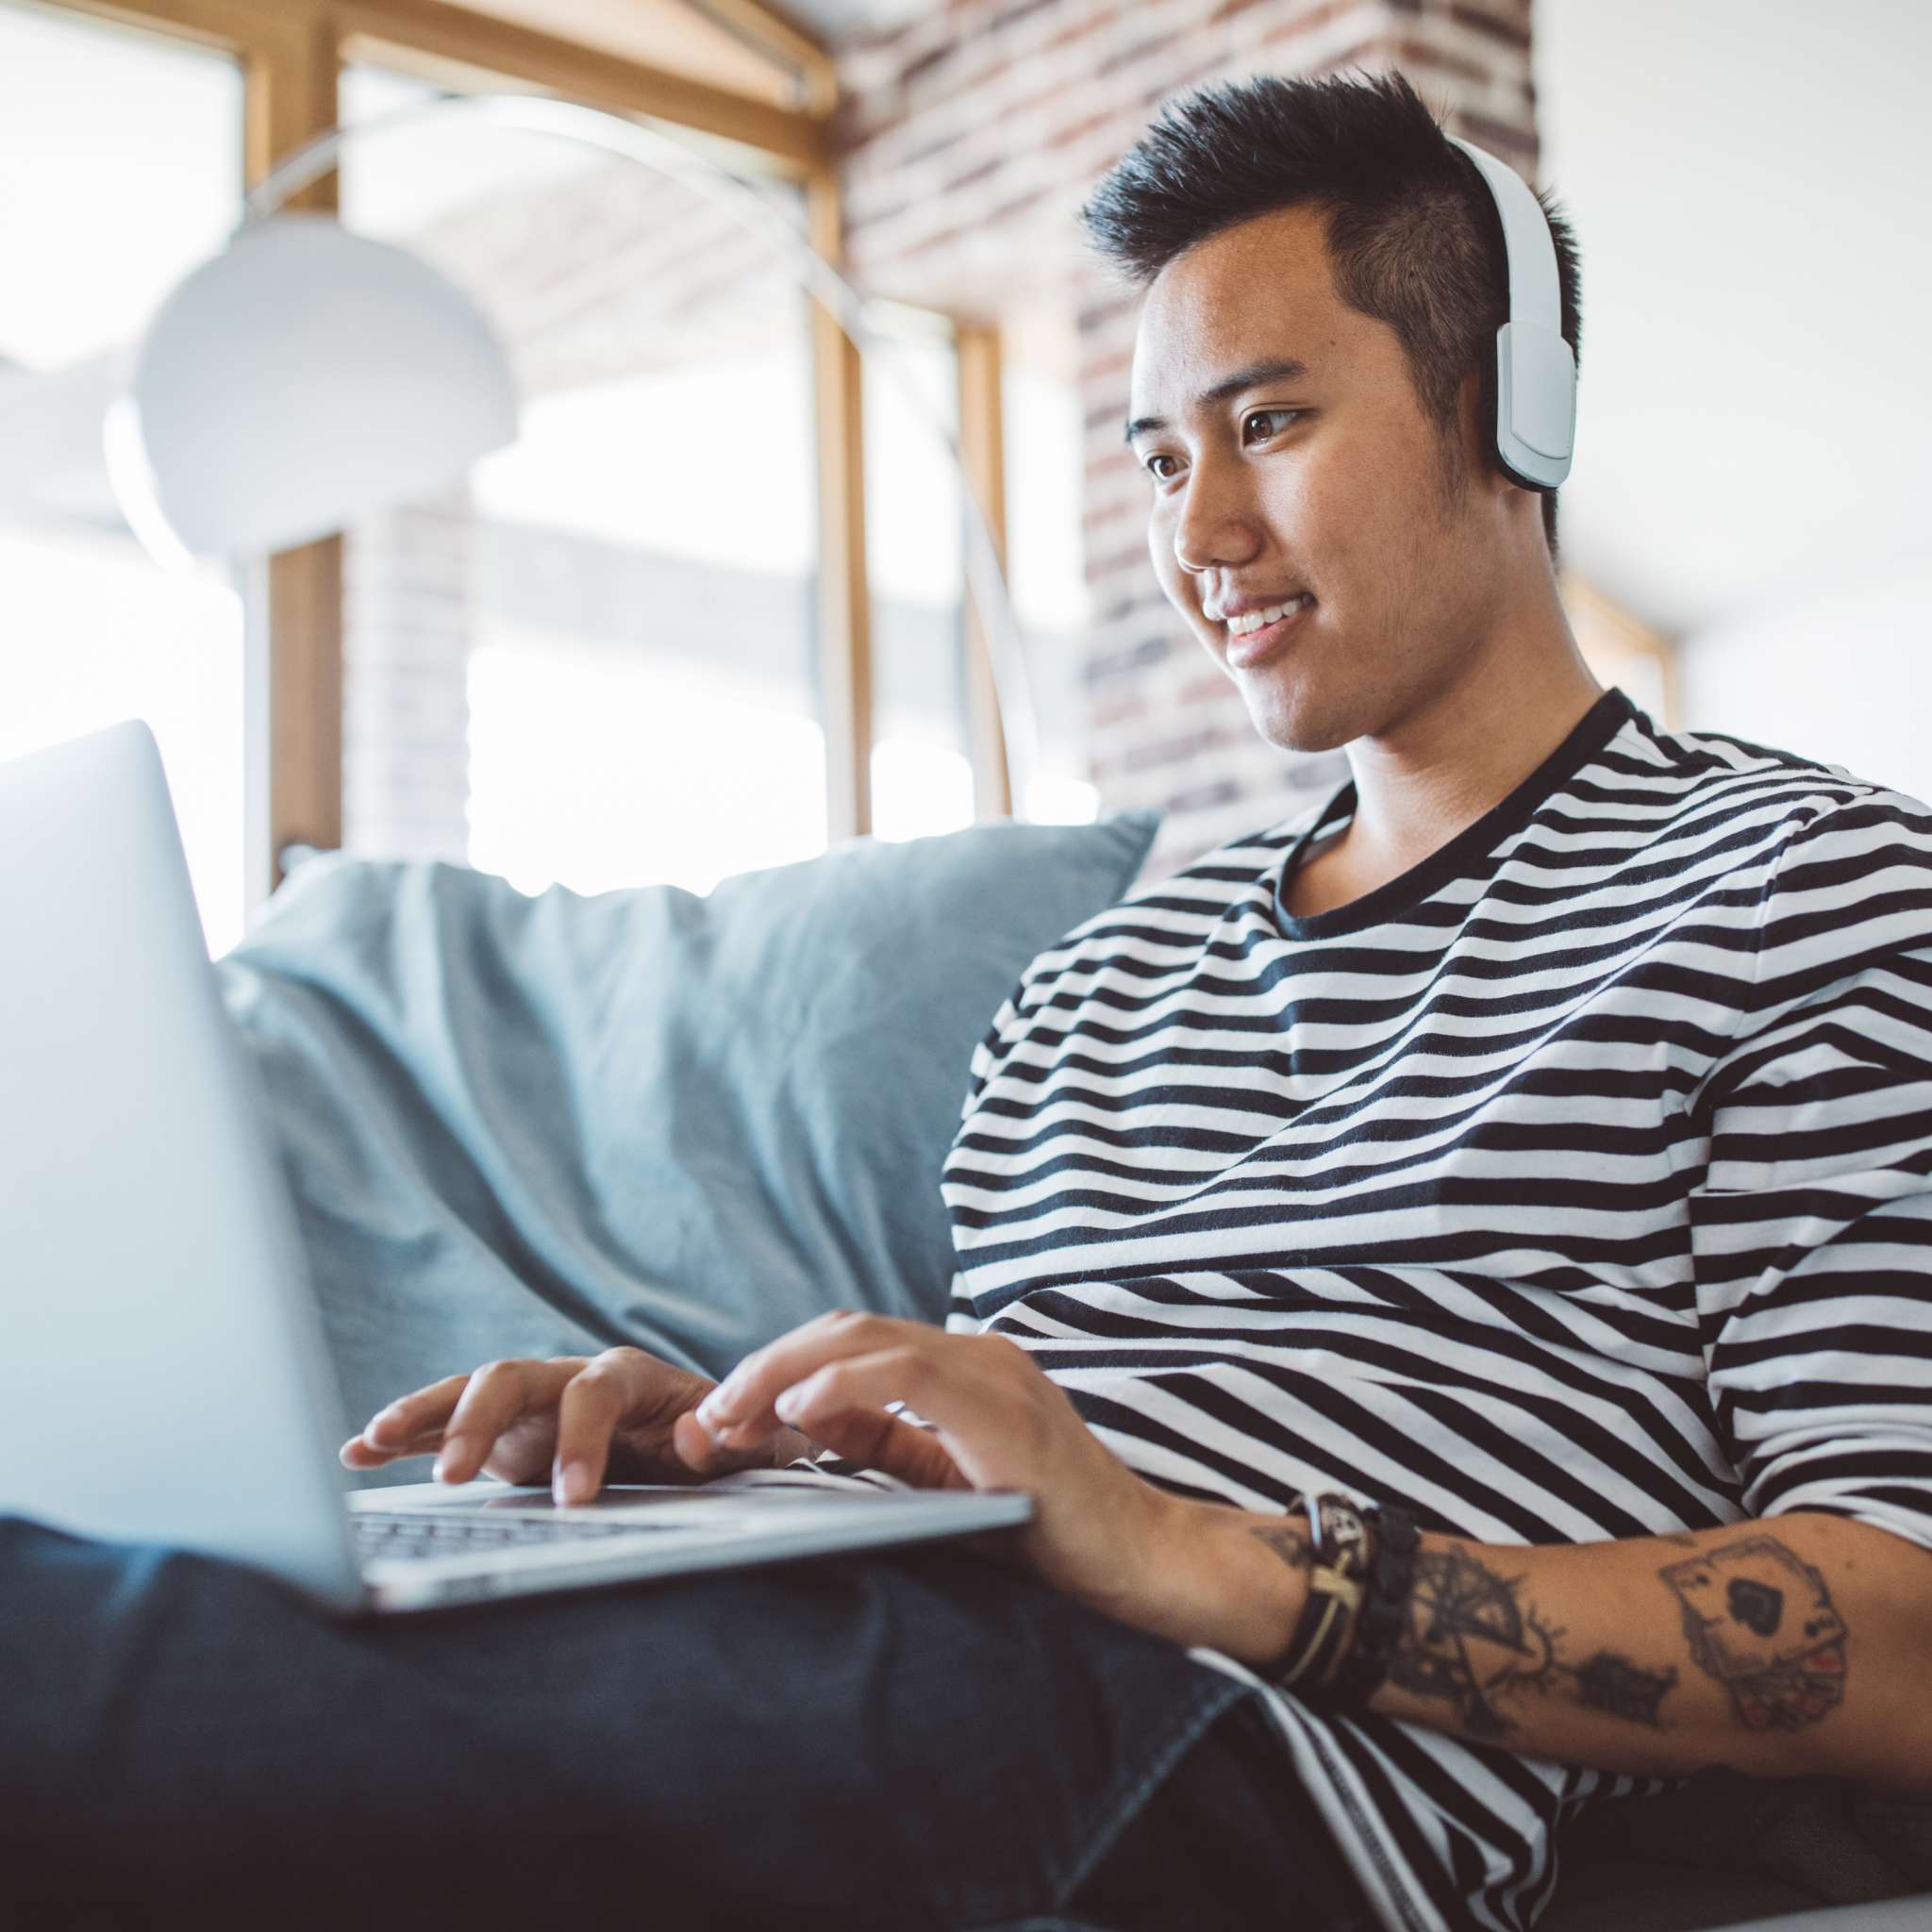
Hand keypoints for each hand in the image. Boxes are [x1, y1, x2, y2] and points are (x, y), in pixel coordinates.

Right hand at [338, 1347, 818, 1501]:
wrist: (705, 1440)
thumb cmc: (721, 1444)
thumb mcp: (735, 1446)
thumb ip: (720, 1442)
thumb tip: (694, 1436)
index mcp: (629, 1376)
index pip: (594, 1393)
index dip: (581, 1440)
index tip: (575, 1499)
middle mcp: (569, 1377)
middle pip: (512, 1376)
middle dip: (480, 1420)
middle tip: (458, 1478)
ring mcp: (529, 1402)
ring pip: (467, 1391)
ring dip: (422, 1413)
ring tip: (373, 1439)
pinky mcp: (502, 1432)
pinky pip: (444, 1423)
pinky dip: (404, 1433)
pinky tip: (359, 1452)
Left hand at [692, 1311, 1194, 1637]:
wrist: (1138, 1559)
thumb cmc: (1046, 1530)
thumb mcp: (943, 1480)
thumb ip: (885, 1443)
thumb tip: (804, 1420)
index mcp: (960, 1368)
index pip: (850, 1344)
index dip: (777, 1370)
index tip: (721, 1415)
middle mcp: (974, 1355)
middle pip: (845, 1330)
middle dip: (766, 1366)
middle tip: (709, 1414)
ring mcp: (993, 1373)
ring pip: (866, 1341)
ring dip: (786, 1372)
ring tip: (733, 1411)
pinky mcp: (1004, 1407)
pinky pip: (909, 1375)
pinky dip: (845, 1386)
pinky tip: (800, 1412)